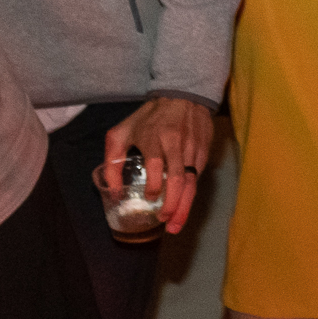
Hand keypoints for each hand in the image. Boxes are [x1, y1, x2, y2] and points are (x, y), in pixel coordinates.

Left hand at [102, 94, 218, 236]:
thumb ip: (112, 161)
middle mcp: (176, 143)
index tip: (150, 199)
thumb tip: (113, 193)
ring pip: (192, 181)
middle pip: (178, 178)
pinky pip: (198, 176)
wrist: (184, 94)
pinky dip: (191, 194)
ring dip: (184, 206)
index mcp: (154, 136)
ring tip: (176, 224)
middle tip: (165, 222)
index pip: (156, 164)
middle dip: (173, 204)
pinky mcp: (205, 150)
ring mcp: (193, 147)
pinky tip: (183, 207)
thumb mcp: (122, 132)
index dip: (154, 185)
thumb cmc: (149, 117)